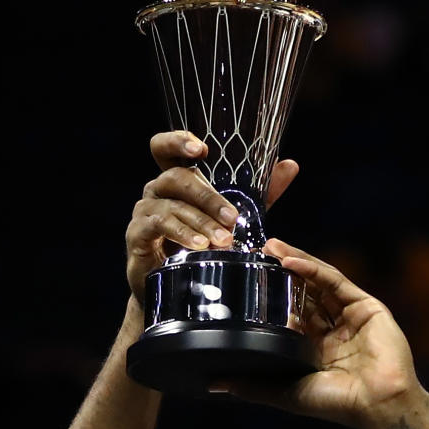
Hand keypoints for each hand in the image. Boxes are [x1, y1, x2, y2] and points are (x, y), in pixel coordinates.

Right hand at [124, 132, 299, 303]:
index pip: (165, 148)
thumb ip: (261, 192)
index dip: (178, 141)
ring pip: (172, 206)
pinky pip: (157, 226)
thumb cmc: (203, 245)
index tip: (201, 149)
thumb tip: (290, 164)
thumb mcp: (235, 216)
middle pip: (177, 178)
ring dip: (200, 222)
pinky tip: (198, 246)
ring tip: (222, 240)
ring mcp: (144, 211)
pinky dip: (180, 234)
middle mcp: (157, 190)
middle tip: (233, 218)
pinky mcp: (137, 234)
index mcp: (176, 179)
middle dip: (208, 197)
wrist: (177, 288)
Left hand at [215, 239, 422, 428]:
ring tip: (270, 247)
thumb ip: (254, 386)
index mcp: (314, 350)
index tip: (245, 280)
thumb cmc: (336, 404)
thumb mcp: (286, 393)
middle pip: (303, 293)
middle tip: (254, 253)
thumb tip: (216, 383)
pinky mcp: (366, 307)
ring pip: (318, 282)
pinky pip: (336, 283)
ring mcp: (350, 317)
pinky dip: (313, 270)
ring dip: (294, 263)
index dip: (269, 296)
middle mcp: (332, 331)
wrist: (377, 404)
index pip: (289, 314)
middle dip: (279, 272)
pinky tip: (291, 261)